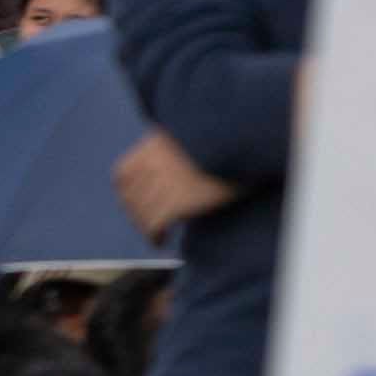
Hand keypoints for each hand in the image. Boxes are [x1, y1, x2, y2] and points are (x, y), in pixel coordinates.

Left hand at [111, 128, 234, 235]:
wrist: (251, 139)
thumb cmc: (237, 138)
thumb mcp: (201, 134)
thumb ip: (182, 146)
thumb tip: (181, 163)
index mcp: (157, 142)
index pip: (123, 174)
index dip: (127, 193)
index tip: (137, 203)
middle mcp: (155, 160)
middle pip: (131, 196)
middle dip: (137, 213)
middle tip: (149, 224)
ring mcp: (165, 180)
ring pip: (141, 212)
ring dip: (146, 227)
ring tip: (157, 236)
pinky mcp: (178, 200)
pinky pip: (154, 224)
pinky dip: (154, 236)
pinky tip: (163, 241)